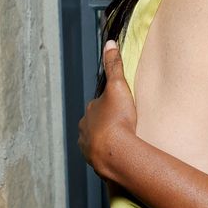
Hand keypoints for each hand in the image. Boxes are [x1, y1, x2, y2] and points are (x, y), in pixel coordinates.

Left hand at [78, 41, 136, 179]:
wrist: (115, 152)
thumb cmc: (117, 120)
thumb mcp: (118, 87)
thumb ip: (114, 66)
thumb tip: (109, 43)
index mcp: (89, 112)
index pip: (98, 106)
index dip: (109, 106)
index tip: (120, 109)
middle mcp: (84, 129)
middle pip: (95, 124)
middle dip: (105, 125)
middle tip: (123, 127)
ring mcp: (88, 147)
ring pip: (96, 142)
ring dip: (106, 142)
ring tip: (122, 144)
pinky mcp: (95, 163)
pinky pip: (101, 158)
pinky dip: (108, 156)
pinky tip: (119, 157)